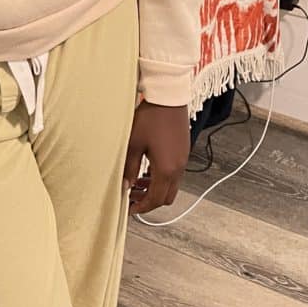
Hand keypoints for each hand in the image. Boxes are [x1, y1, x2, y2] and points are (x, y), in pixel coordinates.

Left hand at [122, 101, 189, 215]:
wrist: (168, 97)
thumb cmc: (150, 118)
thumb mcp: (133, 144)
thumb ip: (129, 168)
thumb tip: (125, 185)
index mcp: (166, 169)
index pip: (155, 199)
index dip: (142, 207)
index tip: (129, 209)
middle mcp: (178, 168)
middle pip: (166, 197)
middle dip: (149, 200)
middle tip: (132, 197)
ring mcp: (182, 160)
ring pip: (171, 185)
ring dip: (155, 188)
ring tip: (137, 182)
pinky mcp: (183, 151)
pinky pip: (173, 173)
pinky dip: (161, 178)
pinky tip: (147, 168)